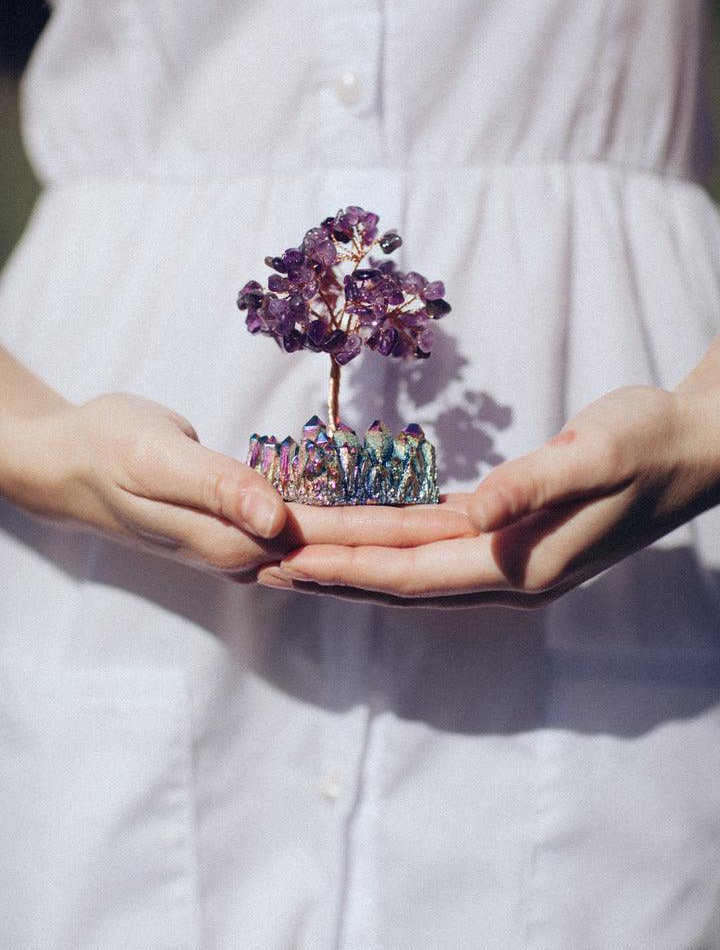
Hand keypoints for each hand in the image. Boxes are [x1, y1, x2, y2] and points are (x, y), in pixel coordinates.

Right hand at [4, 393, 472, 579]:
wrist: (73, 463)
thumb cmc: (109, 450)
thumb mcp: (156, 459)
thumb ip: (218, 490)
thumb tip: (277, 524)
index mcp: (242, 542)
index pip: (346, 541)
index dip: (409, 533)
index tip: (469, 528)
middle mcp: (257, 555)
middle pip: (359, 553)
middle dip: (425, 542)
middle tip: (494, 527)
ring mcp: (255, 546)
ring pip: (347, 548)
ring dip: (403, 540)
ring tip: (463, 529)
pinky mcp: (252, 526)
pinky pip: (323, 532)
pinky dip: (366, 527)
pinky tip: (396, 521)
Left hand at [265, 385, 719, 605]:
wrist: (690, 449)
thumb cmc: (645, 444)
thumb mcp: (594, 455)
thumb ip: (531, 487)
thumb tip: (475, 517)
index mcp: (520, 565)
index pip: (410, 572)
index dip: (345, 566)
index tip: (286, 558)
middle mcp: (505, 575)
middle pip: (397, 575)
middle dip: (330, 568)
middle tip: (261, 559)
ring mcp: (507, 560)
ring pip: (409, 564)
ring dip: (350, 559)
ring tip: (294, 552)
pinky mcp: (508, 536)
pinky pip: (431, 545)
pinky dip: (387, 541)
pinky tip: (360, 532)